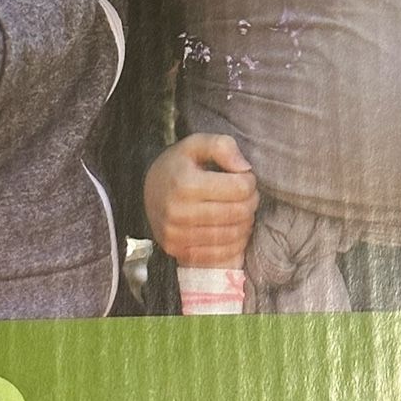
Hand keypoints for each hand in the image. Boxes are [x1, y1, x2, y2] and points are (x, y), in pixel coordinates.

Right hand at [144, 132, 258, 267]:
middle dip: (251, 203)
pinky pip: (219, 256)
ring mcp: (176, 235)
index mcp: (184, 183)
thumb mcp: (196, 144)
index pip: (239, 188)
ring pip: (232, 236)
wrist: (149, 191)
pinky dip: (234, 245)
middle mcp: (178, 212)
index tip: (244, 178)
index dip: (249, 181)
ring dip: (245, 224)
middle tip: (246, 196)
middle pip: (238, 213)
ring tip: (239, 211)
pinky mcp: (178, 252)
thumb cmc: (178, 166)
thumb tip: (244, 167)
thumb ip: (221, 146)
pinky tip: (232, 230)